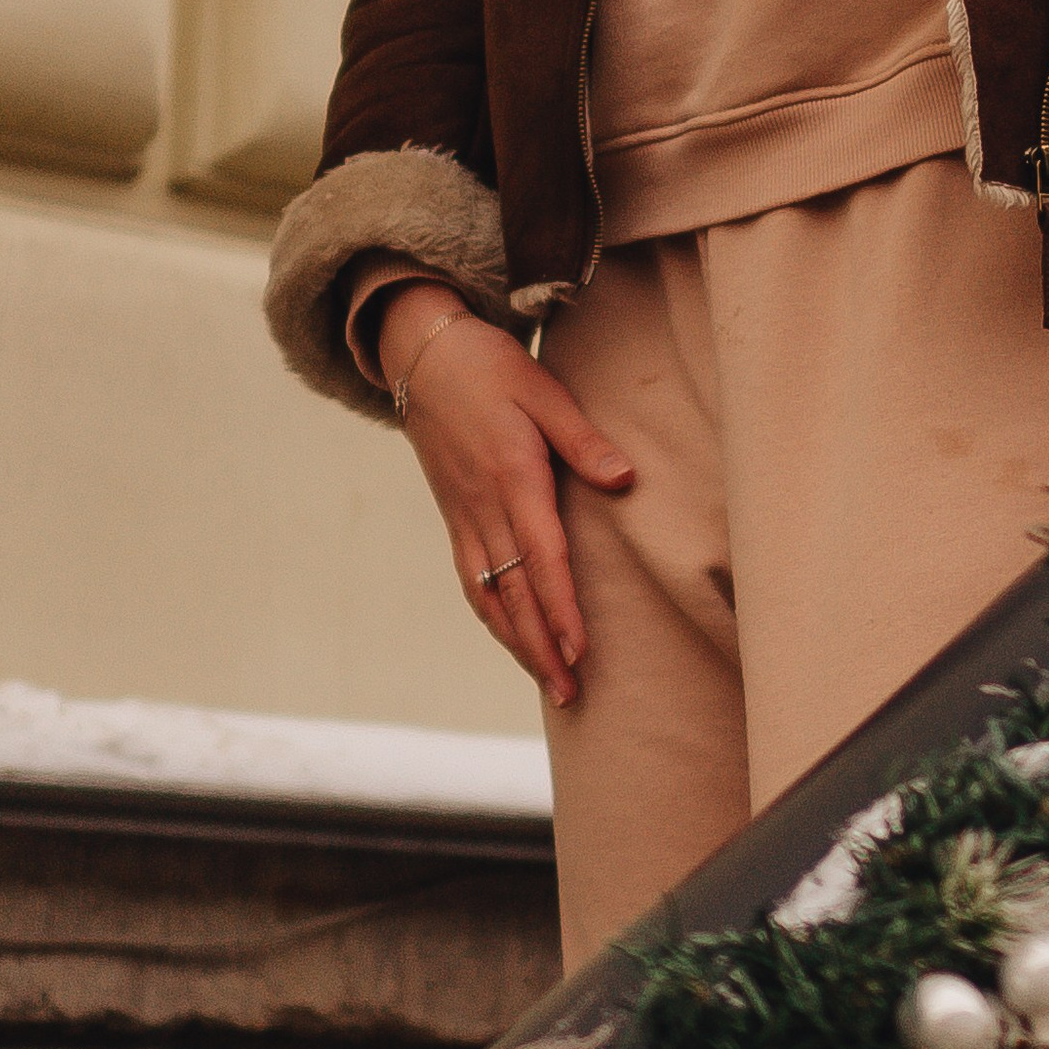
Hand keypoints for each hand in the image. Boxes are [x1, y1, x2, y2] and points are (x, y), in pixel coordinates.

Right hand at [376, 281, 631, 707]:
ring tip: (551, 683)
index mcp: (512, 478)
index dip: (561, 608)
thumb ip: (583, 440)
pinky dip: (492, 617)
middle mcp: (483, 508)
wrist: (423, 355)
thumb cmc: (491, 368)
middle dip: (542, 648)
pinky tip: (511, 639)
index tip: (580, 650)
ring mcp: (463, 517)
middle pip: (513, 593)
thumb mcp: (543, 391)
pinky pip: (471, 580)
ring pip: (489, 595)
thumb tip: (625, 479)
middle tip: (573, 693)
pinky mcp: (454, 517)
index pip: (541, 558)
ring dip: (518, 643)